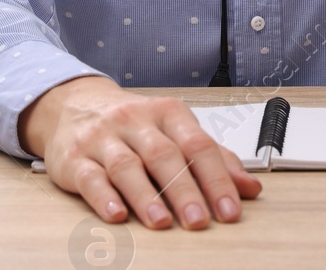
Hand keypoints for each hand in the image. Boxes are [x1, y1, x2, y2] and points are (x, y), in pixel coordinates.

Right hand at [18, 75, 260, 228]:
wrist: (75, 104)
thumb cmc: (135, 124)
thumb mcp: (175, 131)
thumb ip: (213, 159)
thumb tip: (250, 189)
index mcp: (167, 113)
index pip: (198, 145)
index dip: (217, 178)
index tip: (230, 210)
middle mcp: (135, 121)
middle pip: (164, 155)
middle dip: (184, 190)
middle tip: (200, 221)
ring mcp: (103, 138)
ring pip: (126, 166)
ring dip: (146, 196)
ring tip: (162, 222)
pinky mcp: (75, 158)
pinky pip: (90, 177)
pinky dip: (104, 197)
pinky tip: (117, 214)